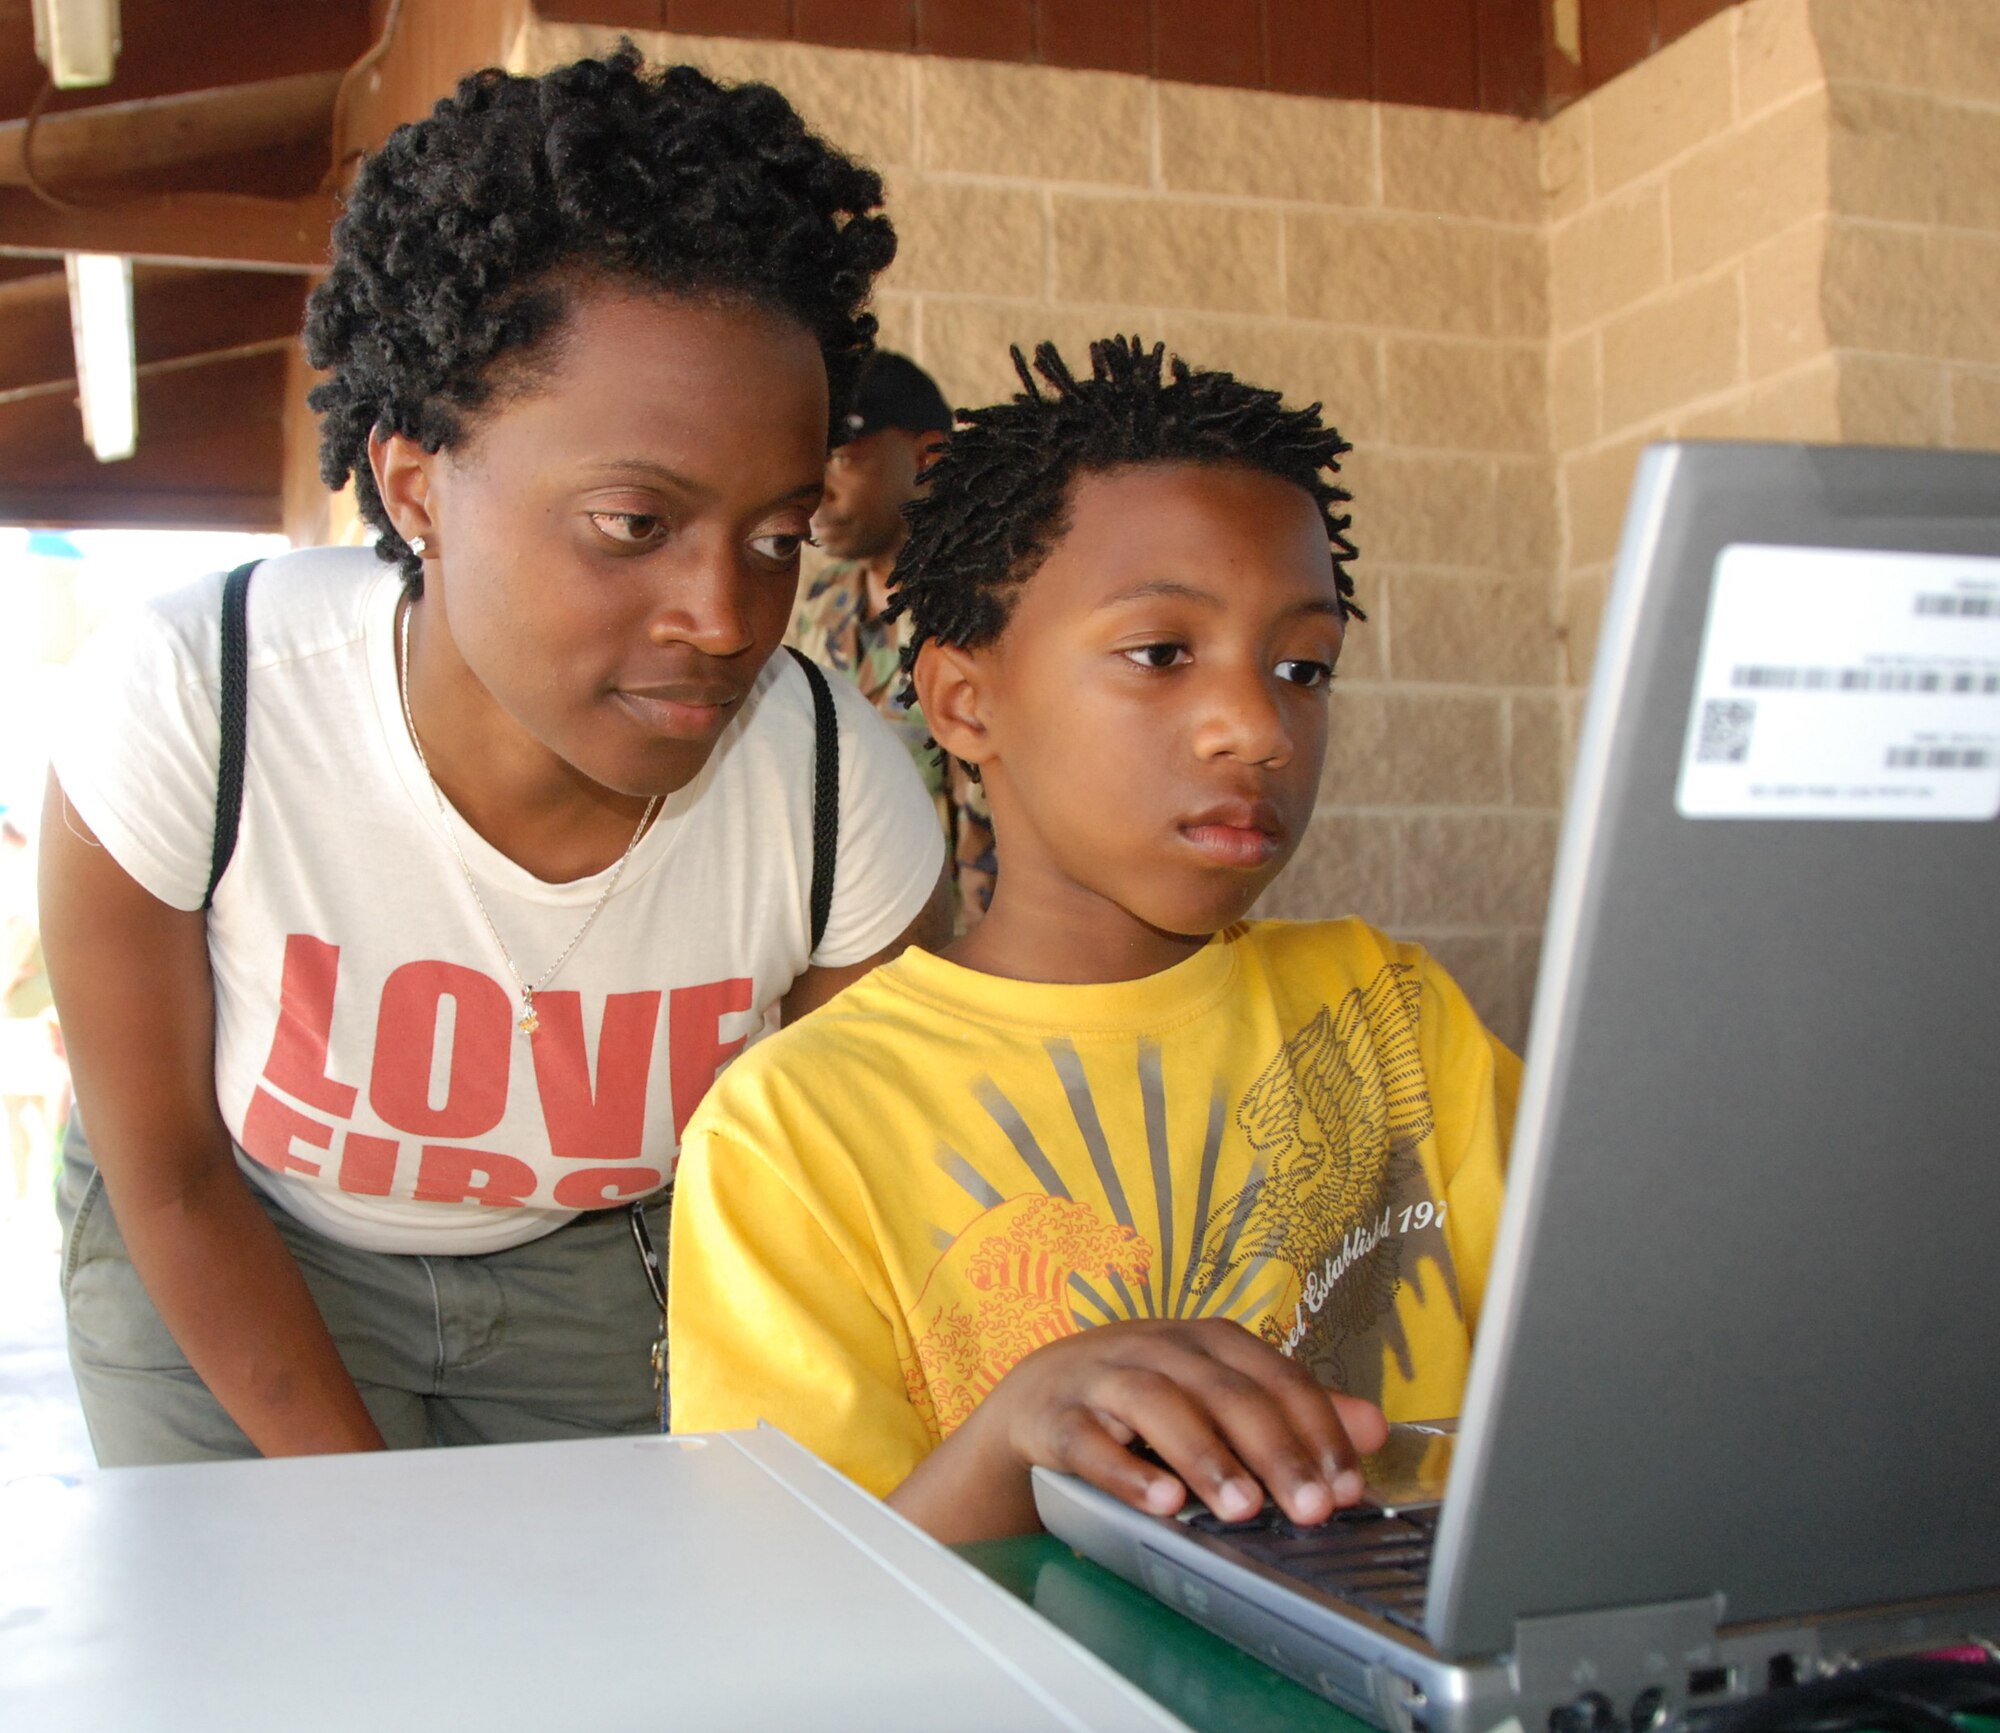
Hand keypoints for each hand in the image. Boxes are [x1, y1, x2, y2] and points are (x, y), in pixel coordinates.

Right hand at [962, 1317, 1388, 1528]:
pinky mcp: (1058, 1415)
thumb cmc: (1143, 1399)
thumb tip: (1374, 1427)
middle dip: (1274, 1452)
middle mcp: (1161, 1348)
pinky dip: (1127, 1472)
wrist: (1038, 1396)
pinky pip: (1091, 1441)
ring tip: (1242, 1510)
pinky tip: (1162, 1503)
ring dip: (1206, 1457)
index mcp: (1209, 1342)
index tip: (1346, 1486)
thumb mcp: (1219, 1396)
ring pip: (1160, 1406)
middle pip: (1226, 1392)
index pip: (1276, 1377)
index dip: (1316, 1430)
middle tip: (1310, 1509)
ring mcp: (1105, 1377)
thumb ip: (1293, 1412)